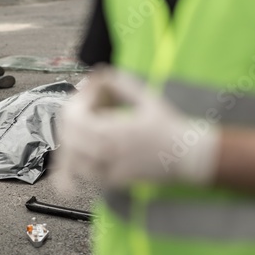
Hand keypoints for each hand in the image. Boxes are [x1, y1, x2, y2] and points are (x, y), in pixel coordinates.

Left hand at [54, 66, 220, 191]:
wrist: (186, 157)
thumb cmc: (168, 126)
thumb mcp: (146, 98)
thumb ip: (120, 84)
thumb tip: (99, 73)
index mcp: (113, 131)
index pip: (76, 116)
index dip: (77, 99)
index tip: (89, 90)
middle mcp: (106, 152)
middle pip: (68, 135)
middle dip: (72, 116)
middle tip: (84, 105)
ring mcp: (106, 169)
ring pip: (70, 155)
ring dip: (70, 136)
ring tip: (82, 123)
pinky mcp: (109, 181)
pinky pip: (81, 172)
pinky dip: (74, 160)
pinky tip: (80, 148)